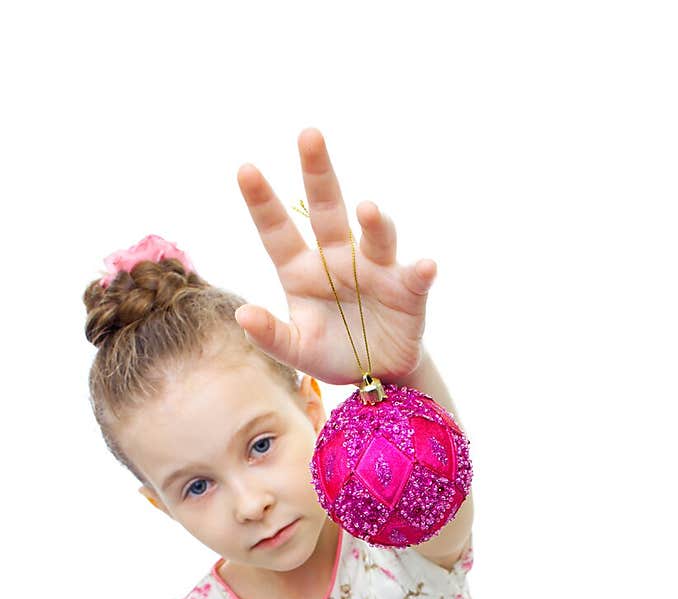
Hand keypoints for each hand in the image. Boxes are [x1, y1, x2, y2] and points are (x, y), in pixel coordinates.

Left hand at [234, 127, 437, 385]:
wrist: (378, 375)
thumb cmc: (333, 353)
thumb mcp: (298, 351)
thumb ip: (271, 336)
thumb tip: (242, 315)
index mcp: (302, 270)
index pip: (277, 230)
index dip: (262, 202)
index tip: (245, 169)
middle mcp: (338, 259)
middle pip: (327, 208)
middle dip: (318, 172)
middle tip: (308, 135)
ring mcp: (376, 270)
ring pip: (375, 237)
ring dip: (374, 222)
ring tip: (368, 209)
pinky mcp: (408, 291)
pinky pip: (416, 278)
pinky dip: (422, 272)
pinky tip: (425, 266)